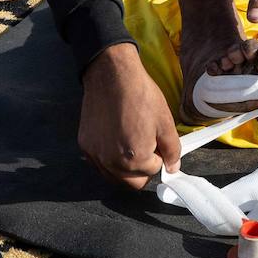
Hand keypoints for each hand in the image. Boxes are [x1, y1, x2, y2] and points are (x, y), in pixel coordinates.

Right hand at [79, 43, 180, 188]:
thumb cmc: (141, 95)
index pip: (152, 171)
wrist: (112, 74)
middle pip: (132, 182)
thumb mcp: (165, 122)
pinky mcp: (85, 145)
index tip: (155, 139)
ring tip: (129, 140)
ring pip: (114, 176)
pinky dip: (108, 158)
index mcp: (134, 160)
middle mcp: (112, 163)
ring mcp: (95, 155)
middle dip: (142, 169)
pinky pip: (99, 163)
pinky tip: (114, 138)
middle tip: (145, 145)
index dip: (158, 156)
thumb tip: (172, 168)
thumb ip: (172, 150)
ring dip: (125, 167)